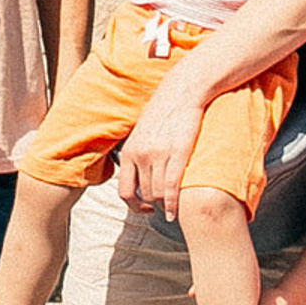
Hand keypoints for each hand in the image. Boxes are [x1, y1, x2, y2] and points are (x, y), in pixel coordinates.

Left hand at [115, 72, 206, 212]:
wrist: (181, 92)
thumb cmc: (163, 112)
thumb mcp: (141, 134)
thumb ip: (137, 153)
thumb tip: (138, 173)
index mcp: (128, 152)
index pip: (124, 191)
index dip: (134, 206)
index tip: (145, 208)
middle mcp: (140, 156)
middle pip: (145, 195)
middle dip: (154, 204)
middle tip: (164, 206)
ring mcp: (158, 155)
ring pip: (158, 194)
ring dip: (164, 205)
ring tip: (172, 207)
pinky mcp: (177, 153)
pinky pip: (171, 188)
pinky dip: (172, 205)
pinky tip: (174, 213)